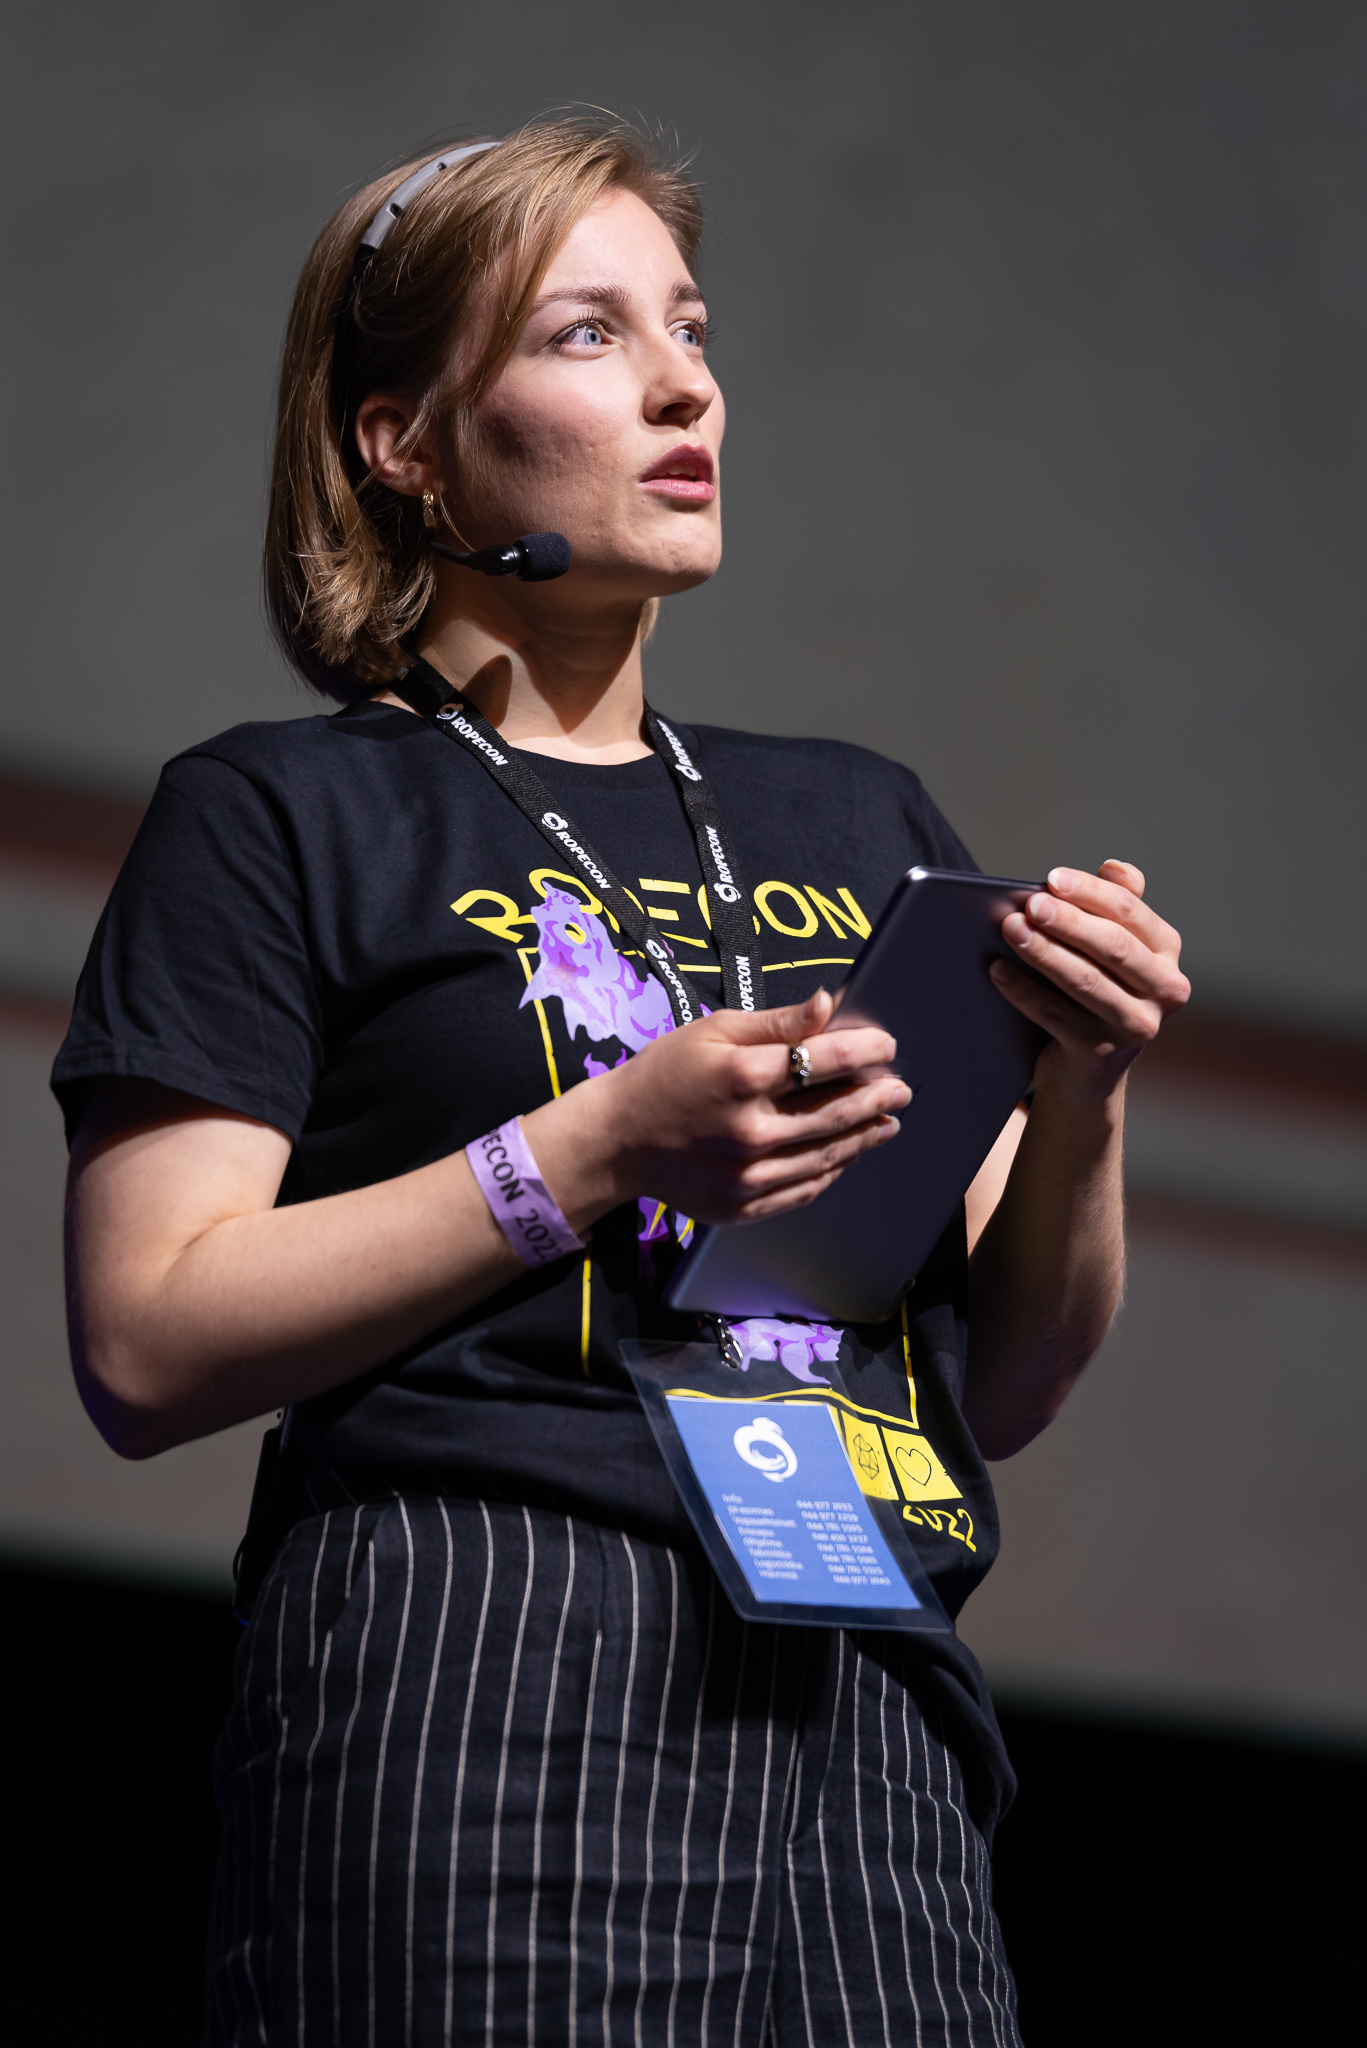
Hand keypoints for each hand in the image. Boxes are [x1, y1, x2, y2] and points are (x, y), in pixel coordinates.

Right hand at [562, 988, 910, 1226]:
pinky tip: (846, 1154)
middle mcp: (749, 1129)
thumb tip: (828, 1004)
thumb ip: (776, 1023)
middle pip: (835, 1113)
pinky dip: (832, 1171)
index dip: (866, 1050)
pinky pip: (804, 1189)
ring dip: (864, 1137)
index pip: (825, 1060)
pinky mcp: (743, 1205)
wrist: (617, 1139)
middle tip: (901, 1089)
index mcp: (742, 1075)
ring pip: (827, 1156)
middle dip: (877, 1098)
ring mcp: (747, 1174)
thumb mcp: (714, 1030)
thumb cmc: (666, 1074)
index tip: (887, 1045)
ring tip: (887, 1123)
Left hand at [989, 860, 1189, 1103]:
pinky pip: (1055, 1015)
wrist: (1087, 1071)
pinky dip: (1023, 990)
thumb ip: (1116, 905)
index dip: (1090, 892)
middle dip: (1068, 922)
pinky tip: (998, 970)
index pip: (1130, 912)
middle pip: (1113, 946)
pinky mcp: (1101, 1053)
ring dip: (1044, 951)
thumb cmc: (1096, 991)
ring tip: (1010, 929)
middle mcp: (1165, 990)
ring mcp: (1136, 1026)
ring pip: (1086, 980)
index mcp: (1167, 952)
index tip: (1052, 878)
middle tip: (1030, 904)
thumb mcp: (1111, 949)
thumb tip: (1115, 867)